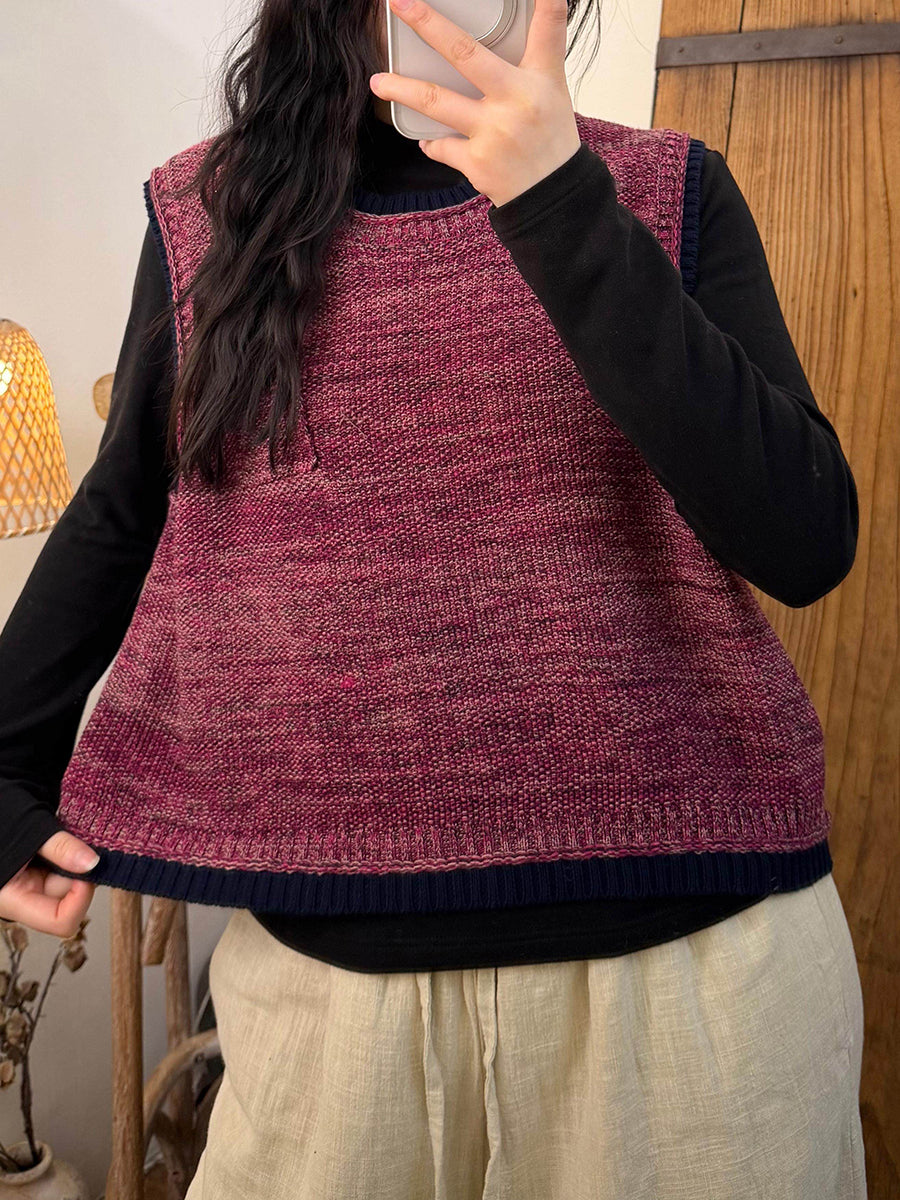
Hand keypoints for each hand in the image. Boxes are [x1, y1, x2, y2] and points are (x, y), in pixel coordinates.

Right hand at [0, 830, 97, 938]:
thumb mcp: (29, 831)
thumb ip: (60, 848)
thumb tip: (92, 863)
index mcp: (13, 900)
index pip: (59, 921)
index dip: (80, 900)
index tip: (88, 870)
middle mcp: (25, 899)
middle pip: (68, 898)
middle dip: (78, 871)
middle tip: (76, 842)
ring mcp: (32, 886)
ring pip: (69, 882)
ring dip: (74, 860)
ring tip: (61, 837)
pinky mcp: (38, 873)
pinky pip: (64, 870)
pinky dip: (69, 855)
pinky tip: (59, 840)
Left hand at [369, 0, 580, 208]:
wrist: (552, 196)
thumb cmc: (549, 138)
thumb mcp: (553, 90)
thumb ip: (537, 53)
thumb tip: (534, 12)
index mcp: (539, 79)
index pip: (546, 29)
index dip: (544, 2)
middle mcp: (516, 101)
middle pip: (464, 53)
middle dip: (428, 24)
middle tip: (398, 4)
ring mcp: (493, 132)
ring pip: (436, 101)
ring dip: (401, 89)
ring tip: (377, 82)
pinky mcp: (476, 162)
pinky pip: (441, 146)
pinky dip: (431, 142)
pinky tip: (427, 140)